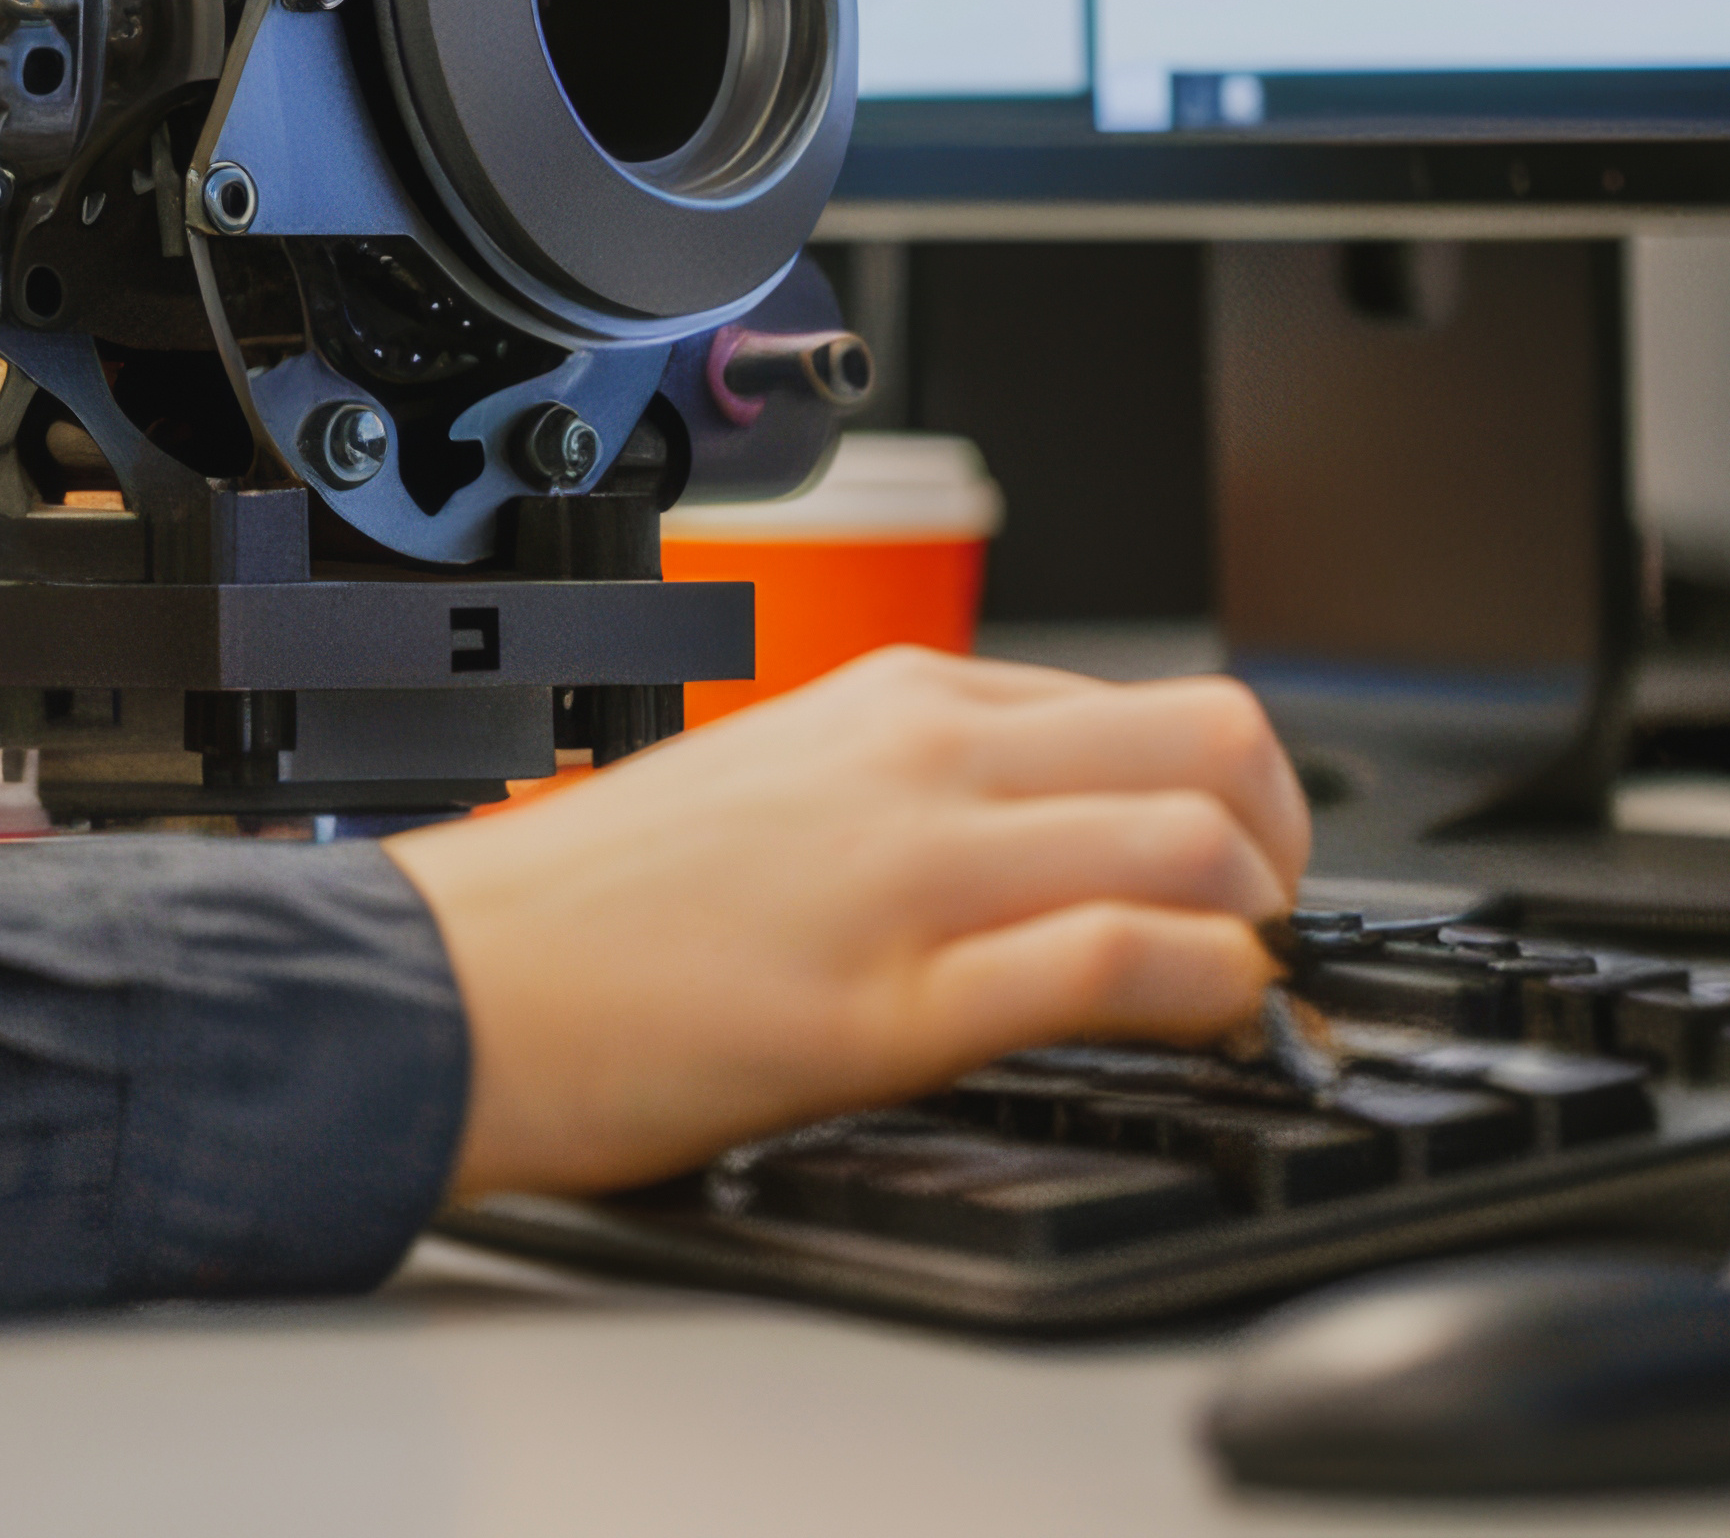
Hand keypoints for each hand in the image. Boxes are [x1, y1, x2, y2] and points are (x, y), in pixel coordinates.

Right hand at [380, 650, 1308, 1201]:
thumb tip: (1049, 849)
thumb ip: (917, 798)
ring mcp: (914, 875)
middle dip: (1284, 844)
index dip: (1230, 802)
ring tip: (1233, 993)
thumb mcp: (778, 793)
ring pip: (1194, 838)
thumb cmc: (588, 915)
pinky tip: (1197, 1030)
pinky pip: (1119, 962)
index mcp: (894, 699)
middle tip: (1263, 929)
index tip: (1231, 879)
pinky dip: (1206, 995)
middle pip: (1214, 740)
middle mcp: (921, 761)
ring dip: (1259, 926)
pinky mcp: (893, 1002)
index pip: (1144, 704)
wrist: (446, 988)